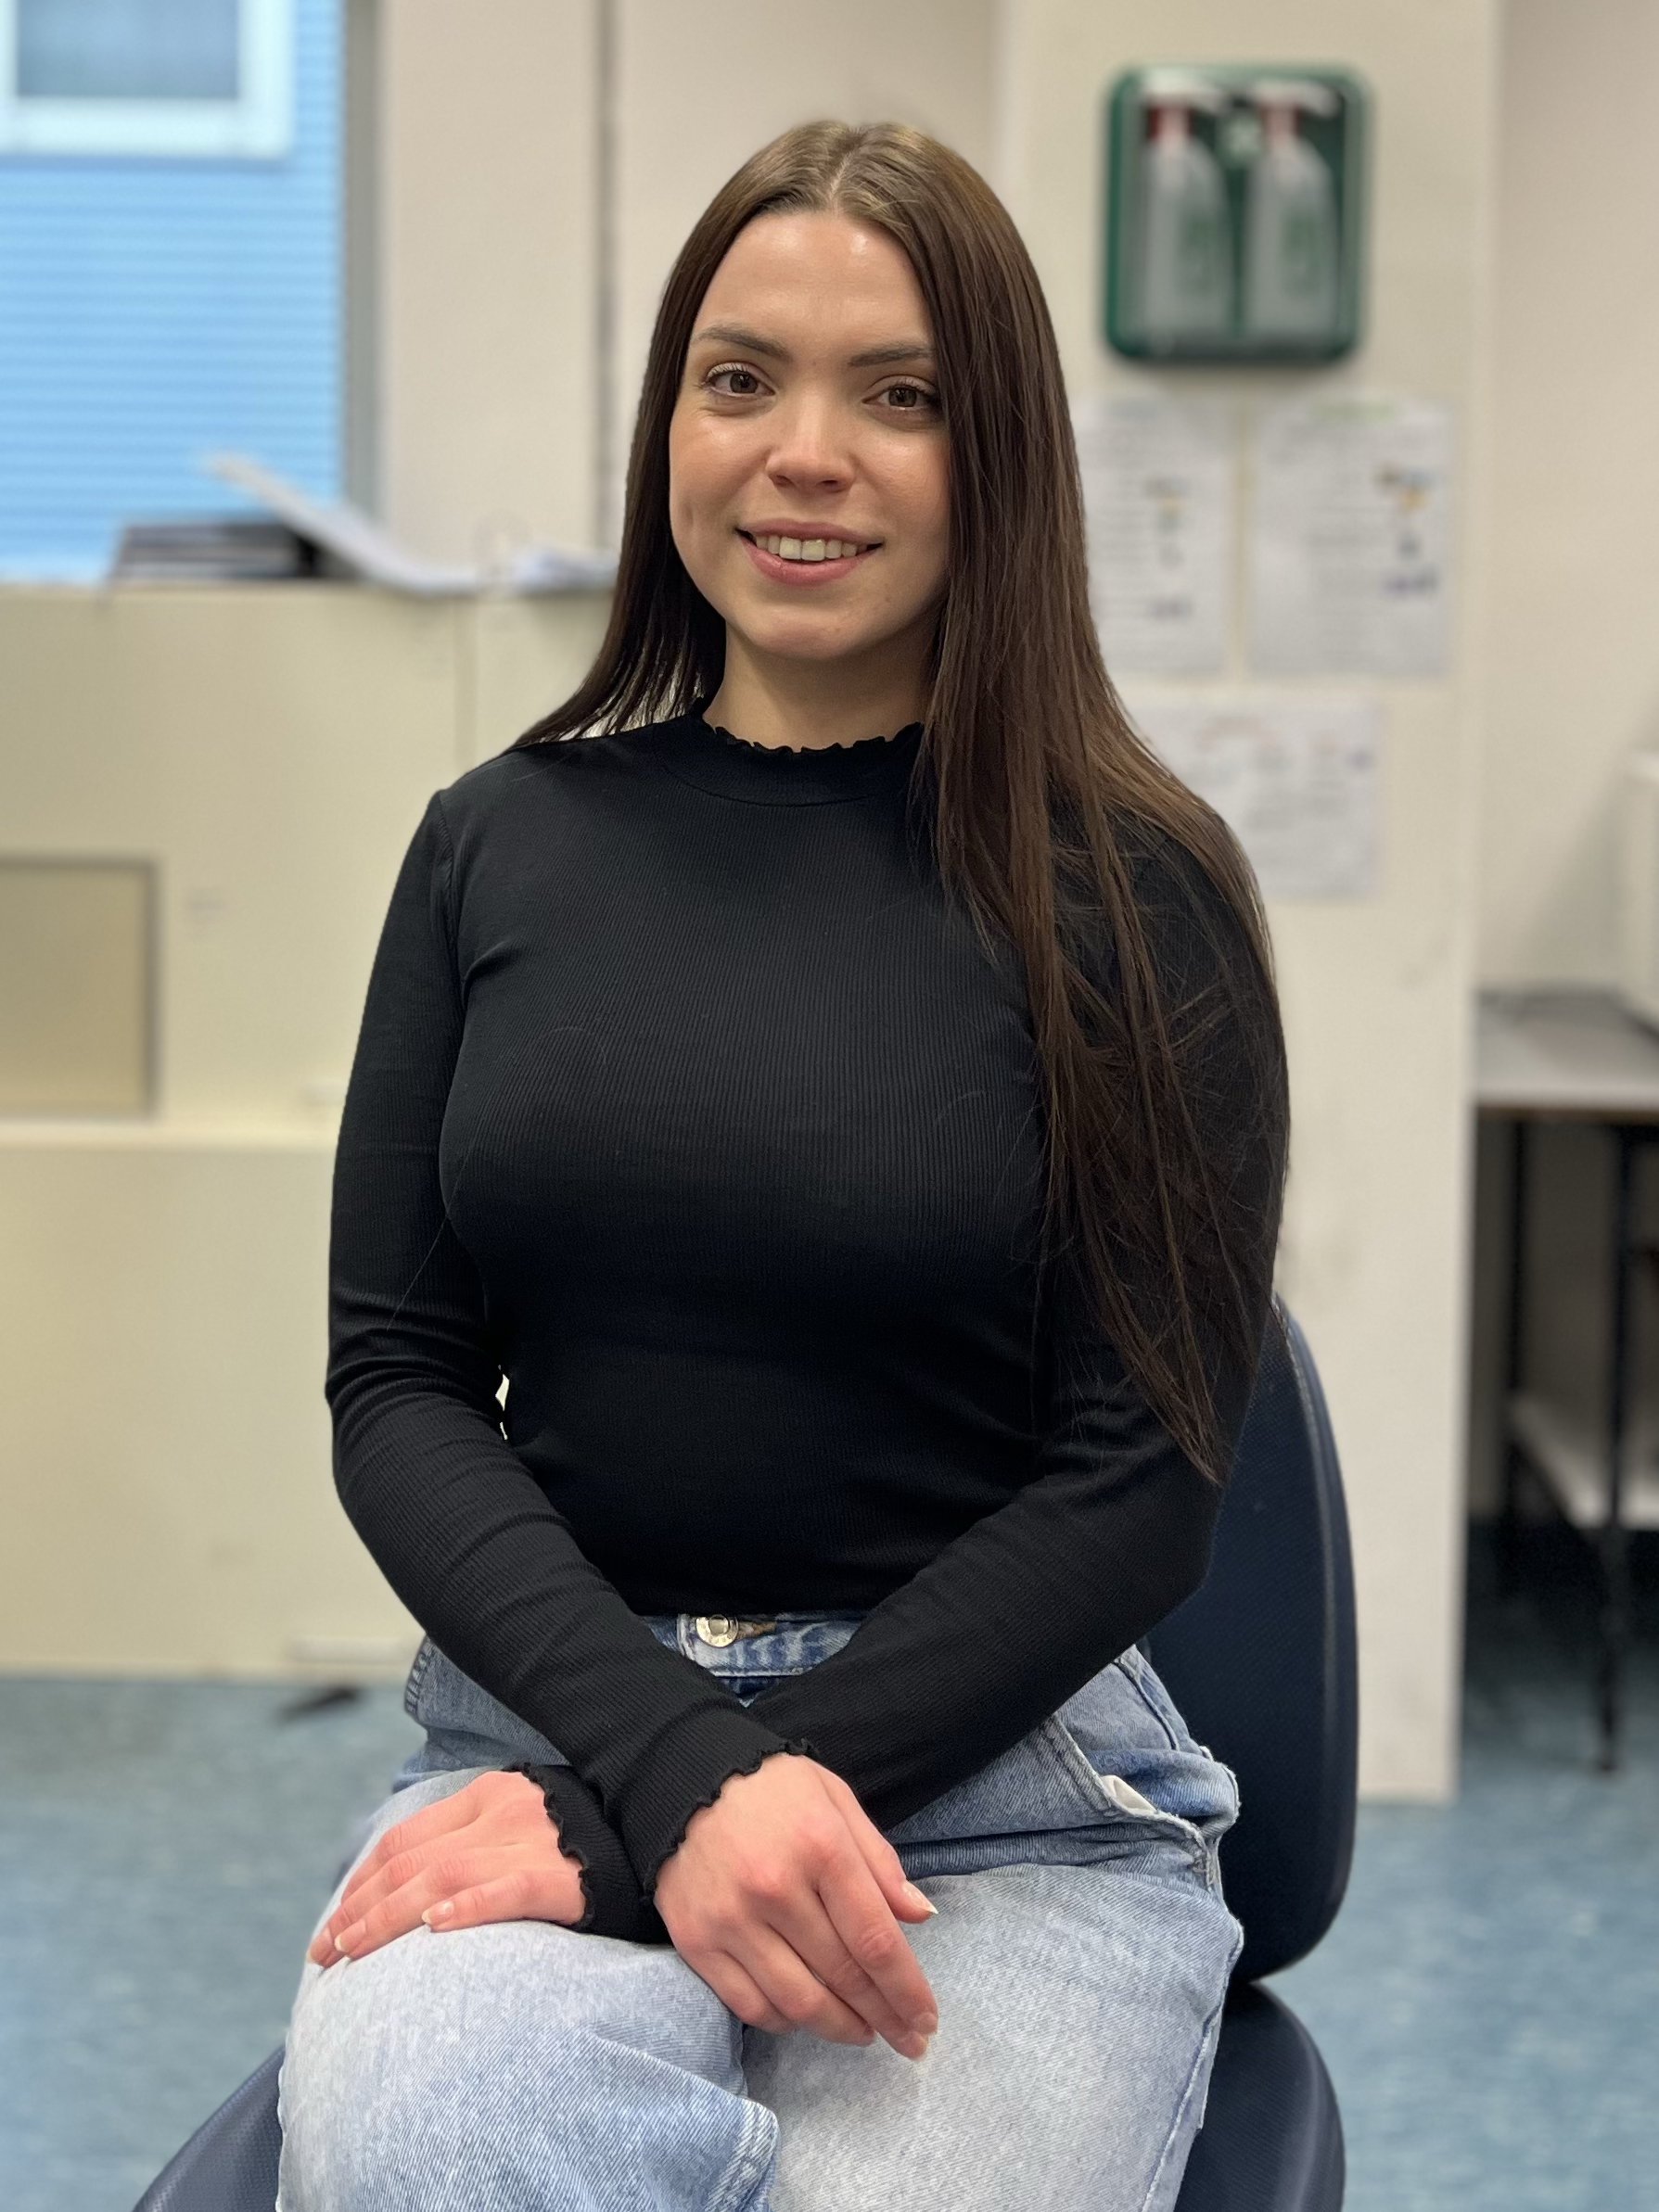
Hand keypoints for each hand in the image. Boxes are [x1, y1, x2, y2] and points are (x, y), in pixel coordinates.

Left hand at [307, 1771, 584, 1966]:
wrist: (654, 1837)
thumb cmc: (581, 1846)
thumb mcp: (521, 1825)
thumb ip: (474, 1842)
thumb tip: (416, 1891)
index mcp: (489, 1795)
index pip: (405, 1838)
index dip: (362, 1881)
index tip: (335, 1919)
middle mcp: (503, 1814)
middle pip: (411, 1862)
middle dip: (358, 1908)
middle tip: (324, 1951)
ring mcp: (531, 1843)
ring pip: (441, 1878)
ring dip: (386, 1919)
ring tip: (351, 1952)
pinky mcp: (560, 1879)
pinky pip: (506, 1891)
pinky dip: (467, 1909)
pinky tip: (436, 1928)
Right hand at [653, 1753, 939, 2059]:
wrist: (681, 1777)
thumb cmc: (771, 1786)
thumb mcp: (835, 1799)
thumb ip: (879, 1860)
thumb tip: (920, 1916)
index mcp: (820, 1847)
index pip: (875, 1939)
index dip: (907, 1990)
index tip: (926, 2020)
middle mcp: (775, 1889)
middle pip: (843, 1975)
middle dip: (885, 2016)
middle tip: (908, 2042)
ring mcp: (732, 1920)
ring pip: (798, 2001)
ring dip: (839, 2028)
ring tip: (863, 2032)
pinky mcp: (696, 1941)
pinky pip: (749, 2005)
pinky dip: (785, 2021)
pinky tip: (807, 2018)